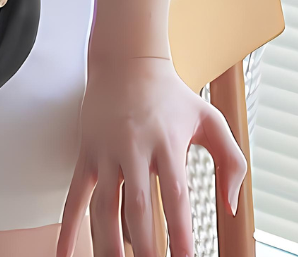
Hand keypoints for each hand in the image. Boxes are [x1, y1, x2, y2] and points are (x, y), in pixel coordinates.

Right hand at [56, 56, 247, 256]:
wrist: (126, 60)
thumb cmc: (173, 95)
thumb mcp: (211, 120)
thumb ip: (232, 162)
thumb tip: (231, 208)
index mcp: (166, 142)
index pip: (174, 195)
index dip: (179, 231)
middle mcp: (133, 147)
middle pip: (137, 207)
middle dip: (145, 248)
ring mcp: (106, 151)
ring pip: (103, 206)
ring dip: (108, 245)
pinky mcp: (86, 153)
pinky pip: (74, 196)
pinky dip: (68, 228)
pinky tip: (66, 255)